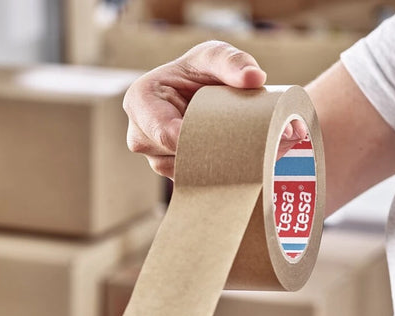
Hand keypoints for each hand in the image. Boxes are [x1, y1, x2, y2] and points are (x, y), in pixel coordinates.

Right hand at [123, 40, 307, 178]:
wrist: (203, 91)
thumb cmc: (202, 69)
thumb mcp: (216, 56)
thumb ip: (233, 62)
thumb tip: (255, 78)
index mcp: (140, 100)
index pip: (164, 133)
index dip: (194, 141)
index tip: (223, 139)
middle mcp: (140, 134)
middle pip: (172, 157)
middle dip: (204, 152)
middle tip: (237, 146)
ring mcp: (153, 157)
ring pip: (181, 173)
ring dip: (208, 165)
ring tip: (234, 149)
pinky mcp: (168, 171)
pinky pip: (188, 181)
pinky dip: (209, 173)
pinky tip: (228, 162)